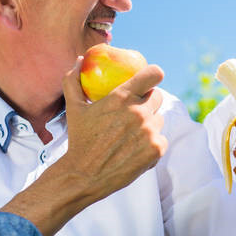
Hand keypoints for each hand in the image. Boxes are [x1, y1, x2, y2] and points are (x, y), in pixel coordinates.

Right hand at [59, 56, 167, 202]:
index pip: (153, 74)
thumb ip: (74, 81)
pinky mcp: (156, 149)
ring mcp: (150, 131)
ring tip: (131, 134)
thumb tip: (80, 60)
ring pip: (159, 120)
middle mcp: (139, 112)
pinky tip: (135, 149)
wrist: (84, 175)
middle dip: (148, 102)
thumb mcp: (73, 108)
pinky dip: (152, 144)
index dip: (154, 75)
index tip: (151, 79)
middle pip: (157, 98)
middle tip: (135, 112)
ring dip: (149, 124)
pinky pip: (161, 139)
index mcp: (121, 98)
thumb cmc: (79, 140)